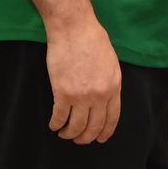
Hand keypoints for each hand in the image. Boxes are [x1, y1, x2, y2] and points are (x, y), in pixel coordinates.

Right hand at [45, 18, 122, 143]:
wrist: (74, 28)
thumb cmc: (92, 39)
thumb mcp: (111, 63)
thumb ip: (109, 83)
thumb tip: (105, 99)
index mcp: (114, 87)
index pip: (112, 118)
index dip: (105, 132)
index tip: (100, 138)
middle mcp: (99, 95)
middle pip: (94, 126)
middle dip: (86, 137)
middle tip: (79, 140)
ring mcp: (81, 96)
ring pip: (76, 127)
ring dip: (69, 134)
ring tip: (64, 133)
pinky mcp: (63, 93)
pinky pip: (59, 117)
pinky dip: (55, 124)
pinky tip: (53, 124)